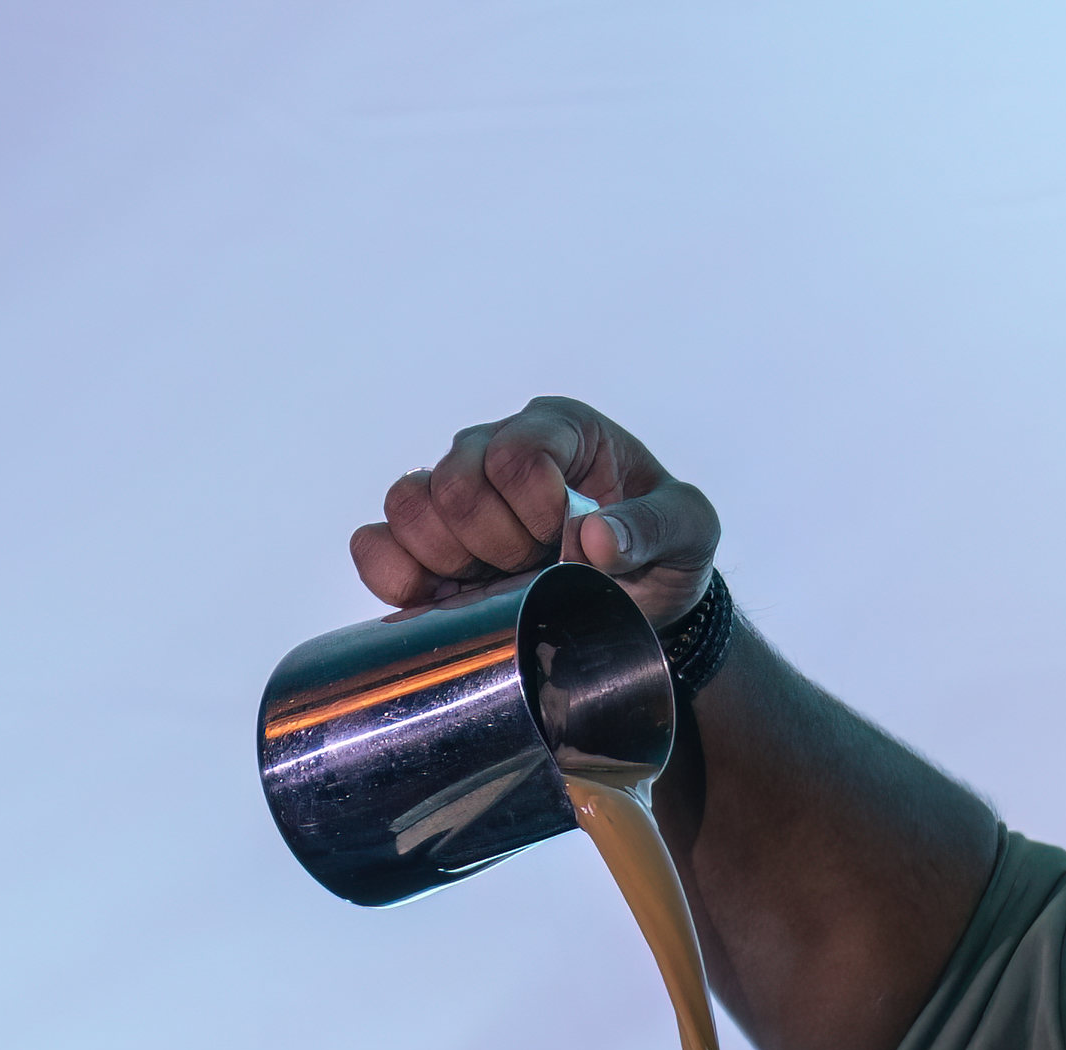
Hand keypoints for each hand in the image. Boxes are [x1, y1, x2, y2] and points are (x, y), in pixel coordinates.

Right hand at [353, 395, 719, 632]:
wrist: (640, 604)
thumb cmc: (665, 552)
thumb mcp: (690, 531)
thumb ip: (654, 527)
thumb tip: (595, 538)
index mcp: (559, 429)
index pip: (514, 454)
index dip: (535, 508)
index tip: (568, 540)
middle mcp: (494, 450)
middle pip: (452, 484)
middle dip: (495, 544)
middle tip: (534, 567)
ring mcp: (454, 496)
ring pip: (406, 506)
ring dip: (447, 561)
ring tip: (494, 583)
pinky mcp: (425, 547)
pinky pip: (374, 545)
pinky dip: (395, 577)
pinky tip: (441, 600)